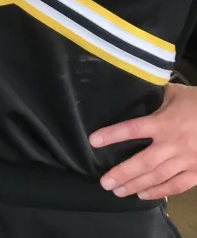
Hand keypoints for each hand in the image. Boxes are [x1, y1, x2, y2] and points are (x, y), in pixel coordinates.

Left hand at [90, 83, 196, 198]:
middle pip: (143, 162)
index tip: (94, 141)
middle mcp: (173, 143)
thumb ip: (155, 95)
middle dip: (122, 173)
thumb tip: (135, 87)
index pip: (132, 129)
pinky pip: (177, 185)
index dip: (112, 135)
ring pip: (157, 176)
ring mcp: (186, 160)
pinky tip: (144, 195)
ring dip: (136, 185)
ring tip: (118, 191)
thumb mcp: (176, 93)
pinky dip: (160, 191)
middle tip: (104, 183)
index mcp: (164, 122)